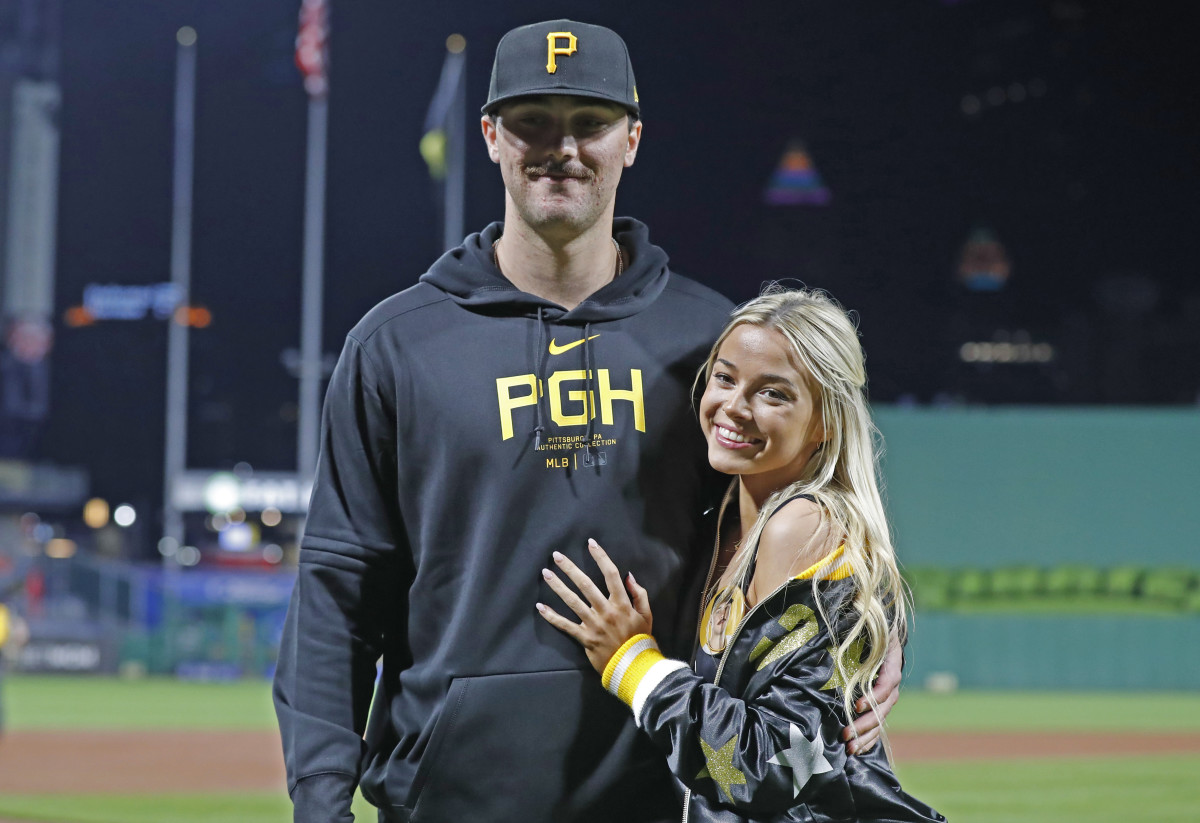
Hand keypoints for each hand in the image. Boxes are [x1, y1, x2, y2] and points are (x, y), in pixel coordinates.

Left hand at [536, 539, 653, 673]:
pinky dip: (552, 617)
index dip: (601, 557)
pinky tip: (540, 607)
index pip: (610, 574)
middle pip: (586, 584)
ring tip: (546, 573)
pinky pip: (565, 625)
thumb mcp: (647, 615)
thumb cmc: (640, 640)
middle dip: (570, 568)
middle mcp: (606, 610)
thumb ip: (639, 594)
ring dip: (558, 586)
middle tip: (557, 556)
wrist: (633, 666)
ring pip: (572, 601)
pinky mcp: (584, 637)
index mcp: (622, 603)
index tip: (591, 543)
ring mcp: (593, 624)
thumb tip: (628, 576)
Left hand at [842, 628, 902, 753]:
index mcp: (891, 660)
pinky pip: (879, 724)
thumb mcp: (865, 625)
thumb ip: (854, 631)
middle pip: (884, 707)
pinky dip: (870, 738)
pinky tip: (858, 750)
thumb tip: (832, 636)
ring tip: (849, 747)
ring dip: (866, 735)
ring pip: (881, 719)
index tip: (856, 706)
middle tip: (846, 735)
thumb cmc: (865, 625)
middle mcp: (892, 680)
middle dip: (865, 723)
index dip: (874, 696)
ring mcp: (887, 694)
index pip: (888, 683)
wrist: (876, 628)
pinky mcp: (879, 703)